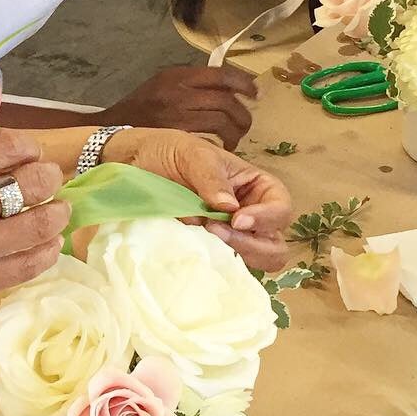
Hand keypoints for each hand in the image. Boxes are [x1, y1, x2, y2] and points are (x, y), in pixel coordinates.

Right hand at [0, 128, 68, 331]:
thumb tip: (4, 159)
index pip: (9, 146)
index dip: (28, 148)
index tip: (28, 154)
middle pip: (34, 182)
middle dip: (47, 178)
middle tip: (47, 182)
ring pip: (42, 224)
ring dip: (56, 214)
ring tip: (54, 213)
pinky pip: (31, 264)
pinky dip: (45, 251)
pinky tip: (41, 245)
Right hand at [98, 65, 258, 150]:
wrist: (111, 130)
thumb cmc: (139, 109)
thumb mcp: (163, 84)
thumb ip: (191, 84)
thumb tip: (227, 87)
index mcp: (178, 76)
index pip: (222, 75)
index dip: (244, 83)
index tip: (255, 93)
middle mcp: (179, 92)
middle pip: (226, 100)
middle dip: (243, 114)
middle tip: (245, 123)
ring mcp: (179, 115)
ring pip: (222, 120)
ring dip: (235, 130)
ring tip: (234, 137)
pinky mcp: (177, 135)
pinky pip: (210, 137)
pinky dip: (221, 141)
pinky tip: (221, 146)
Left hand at [105, 127, 292, 270]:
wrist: (135, 163)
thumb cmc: (169, 151)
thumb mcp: (193, 154)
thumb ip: (211, 178)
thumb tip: (229, 208)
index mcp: (257, 187)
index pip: (281, 208)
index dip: (266, 218)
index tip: (236, 219)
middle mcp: (251, 214)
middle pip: (274, 243)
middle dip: (251, 244)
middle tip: (215, 231)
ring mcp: (231, 235)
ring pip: (254, 260)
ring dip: (236, 254)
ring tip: (204, 236)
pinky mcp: (208, 248)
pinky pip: (222, 264)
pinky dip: (214, 262)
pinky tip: (193, 248)